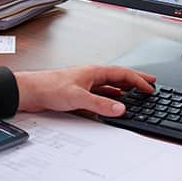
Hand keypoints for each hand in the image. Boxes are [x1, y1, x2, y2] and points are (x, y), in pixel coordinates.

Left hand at [14, 65, 155, 116]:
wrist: (31, 91)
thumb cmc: (49, 87)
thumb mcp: (78, 97)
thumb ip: (100, 104)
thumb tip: (121, 108)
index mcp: (94, 72)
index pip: (123, 74)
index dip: (139, 80)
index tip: (151, 87)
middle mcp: (92, 76)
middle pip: (119, 77)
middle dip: (135, 80)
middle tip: (150, 84)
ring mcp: (86, 84)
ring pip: (110, 85)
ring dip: (125, 89)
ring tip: (136, 93)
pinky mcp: (79, 93)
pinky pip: (101, 93)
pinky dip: (111, 97)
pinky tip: (113, 102)